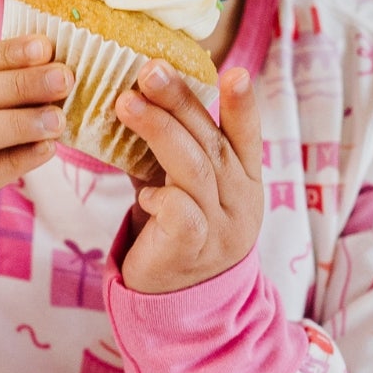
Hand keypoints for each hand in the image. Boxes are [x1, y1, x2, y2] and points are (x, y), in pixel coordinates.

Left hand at [113, 60, 262, 293]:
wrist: (184, 304)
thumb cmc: (179, 231)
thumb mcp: (183, 186)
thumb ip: (171, 151)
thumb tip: (135, 98)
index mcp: (243, 179)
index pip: (247, 135)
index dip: (243, 104)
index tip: (234, 72)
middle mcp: (240, 199)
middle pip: (212, 141)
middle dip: (180, 101)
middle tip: (149, 69)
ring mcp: (220, 226)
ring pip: (194, 168)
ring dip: (159, 131)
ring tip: (125, 104)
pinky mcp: (193, 249)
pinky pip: (181, 212)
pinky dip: (161, 196)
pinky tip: (144, 194)